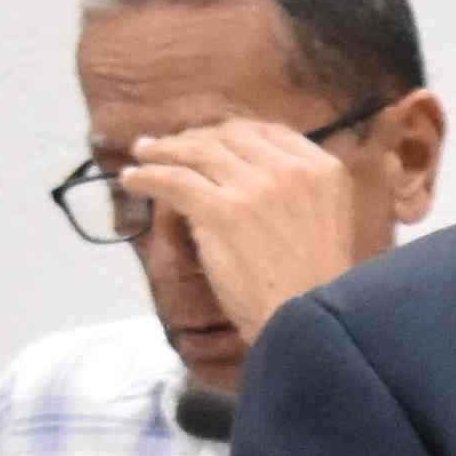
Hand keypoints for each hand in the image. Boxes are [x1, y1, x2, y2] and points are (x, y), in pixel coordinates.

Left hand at [121, 117, 368, 336]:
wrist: (309, 322)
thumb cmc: (318, 286)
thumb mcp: (324, 223)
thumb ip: (297, 193)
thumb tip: (241, 174)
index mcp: (324, 170)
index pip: (269, 132)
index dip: (232, 133)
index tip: (210, 141)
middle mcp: (292, 169)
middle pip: (230, 137)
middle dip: (194, 138)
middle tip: (168, 147)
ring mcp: (257, 187)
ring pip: (197, 152)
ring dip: (163, 150)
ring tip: (142, 154)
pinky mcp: (223, 210)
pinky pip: (174, 180)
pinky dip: (147, 176)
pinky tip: (131, 179)